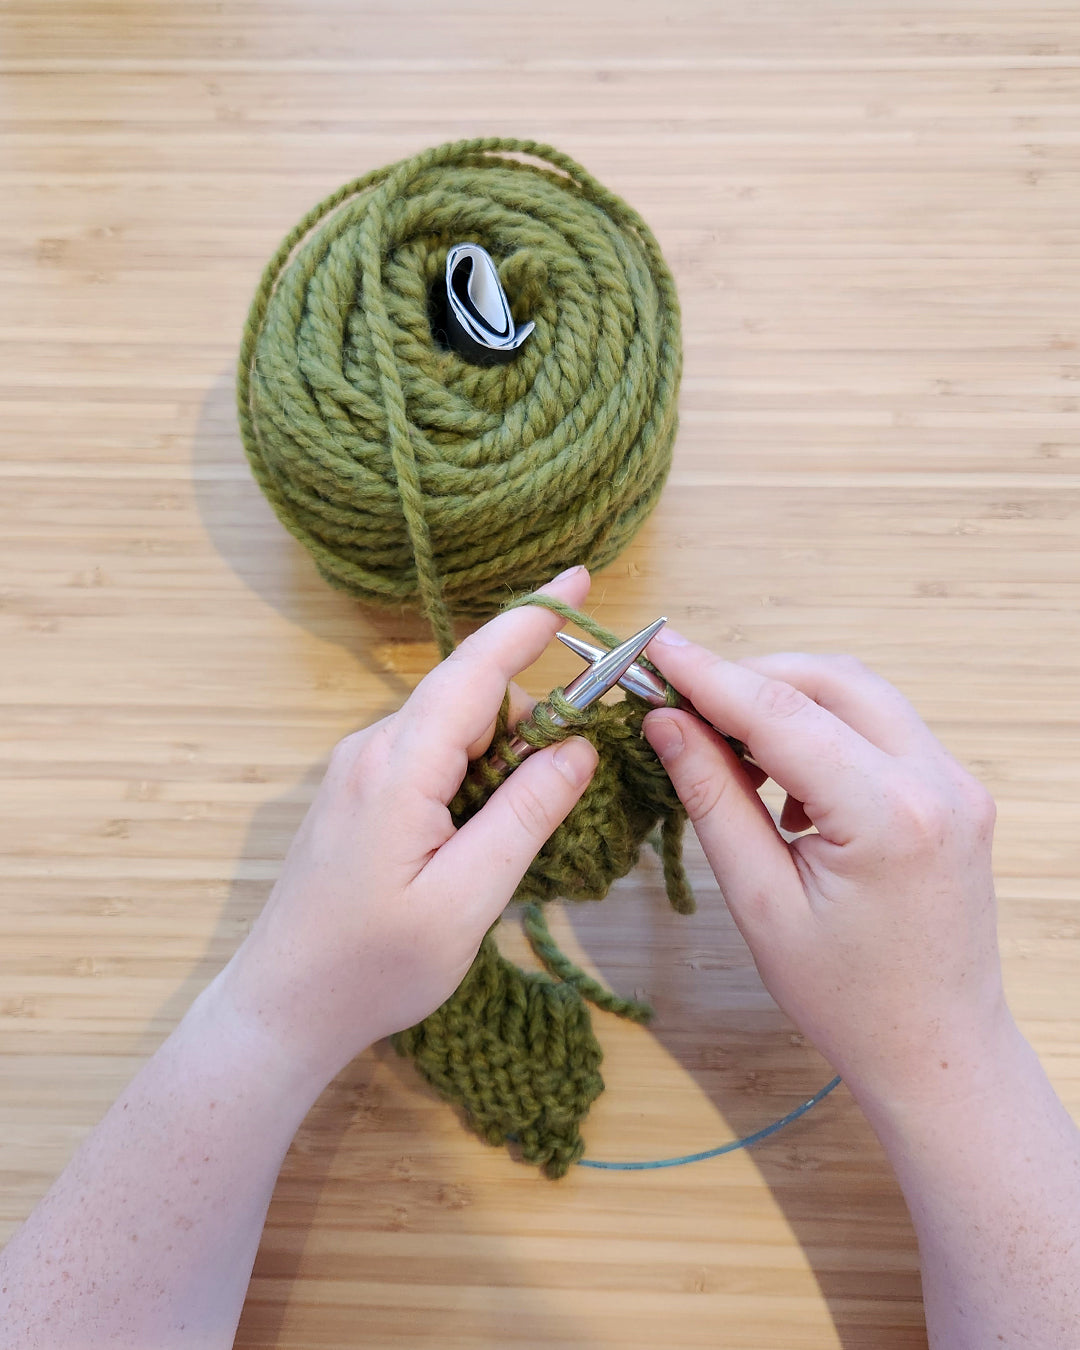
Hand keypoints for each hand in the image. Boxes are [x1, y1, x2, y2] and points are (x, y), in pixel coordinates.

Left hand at [215, 567, 598, 1087]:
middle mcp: (371, 750)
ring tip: (514, 833)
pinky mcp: (358, 792)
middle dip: (532, 713)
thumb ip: (525, 814)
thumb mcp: (467, 898)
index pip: (475, 669)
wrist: (283, 1006)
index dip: (531, 620)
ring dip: (503, 754)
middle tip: (573, 775)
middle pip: (470, 695)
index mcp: (397, 767)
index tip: (579, 578)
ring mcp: (358, 769)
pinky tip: (480, 834)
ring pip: (452, 727)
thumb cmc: (373, 965)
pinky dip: (472, 772)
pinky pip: (429, 754)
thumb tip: (578, 747)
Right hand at [642, 636, 1006, 1111]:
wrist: (938, 1047)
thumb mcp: (761, 903)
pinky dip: (824, 728)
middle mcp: (936, 782)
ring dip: (787, 700)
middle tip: (681, 699)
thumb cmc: (848, 997)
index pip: (780, 713)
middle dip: (749, 677)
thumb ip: (714, 800)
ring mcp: (955, 782)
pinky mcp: (955, 790)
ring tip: (725, 745)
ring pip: (858, 693)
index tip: (652, 647)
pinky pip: (881, 726)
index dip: (707, 674)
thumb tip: (667, 723)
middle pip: (829, 679)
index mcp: (888, 816)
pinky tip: (785, 782)